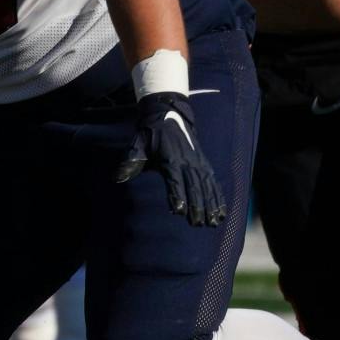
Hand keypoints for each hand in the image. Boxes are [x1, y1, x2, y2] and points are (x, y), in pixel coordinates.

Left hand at [115, 91, 224, 225]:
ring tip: (213, 222)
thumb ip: (130, 162)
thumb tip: (118, 178)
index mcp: (170, 159)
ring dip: (211, 205)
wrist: (168, 115)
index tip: (179, 212)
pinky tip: (221, 211)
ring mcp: (198, 163)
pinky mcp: (204, 164)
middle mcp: (188, 162)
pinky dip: (218, 196)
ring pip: (207, 187)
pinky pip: (213, 182)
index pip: (174, 181)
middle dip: (197, 206)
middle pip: (194, 187)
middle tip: (197, 224)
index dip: (177, 196)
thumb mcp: (138, 146)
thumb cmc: (150, 135)